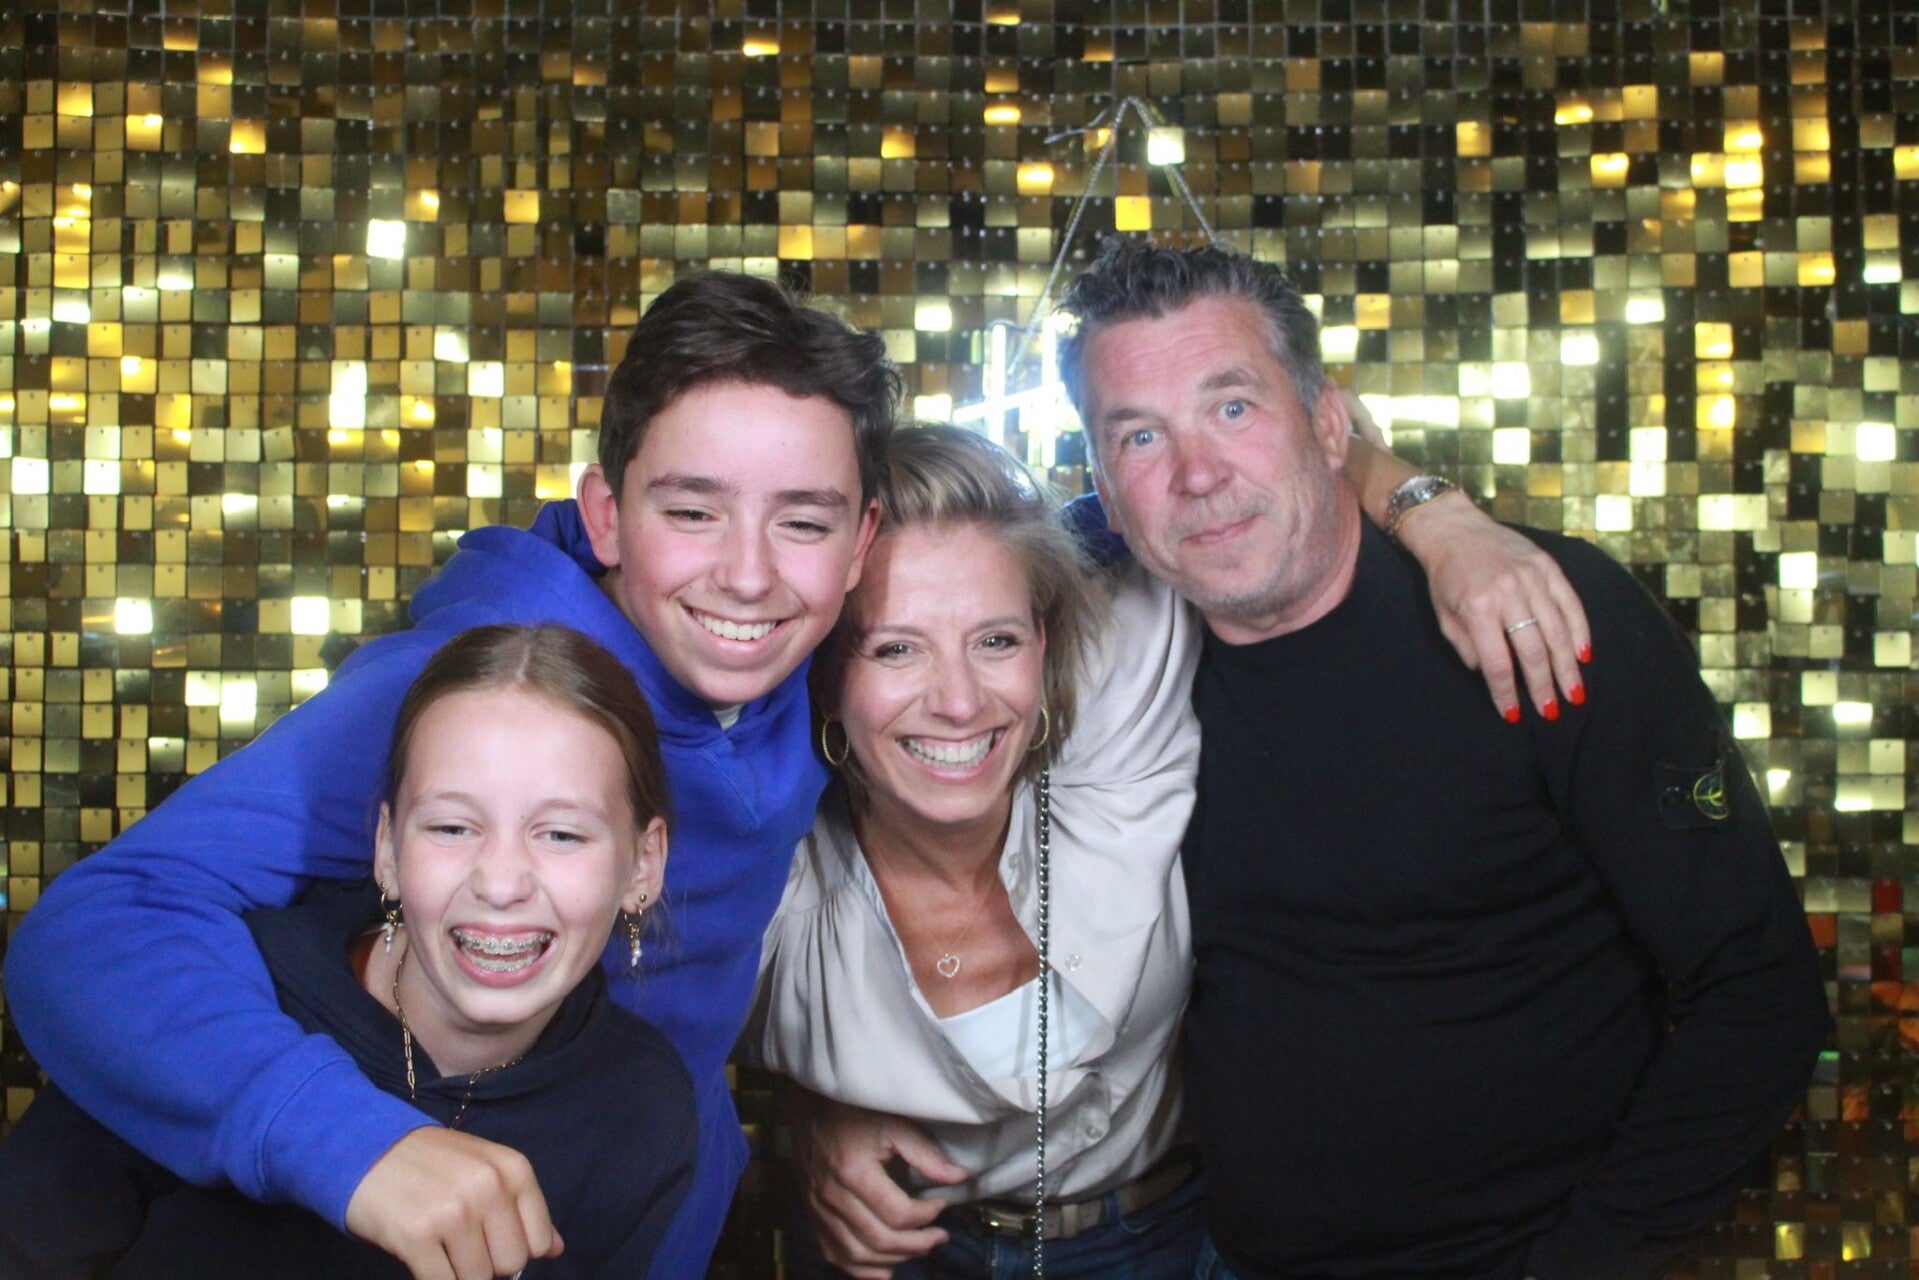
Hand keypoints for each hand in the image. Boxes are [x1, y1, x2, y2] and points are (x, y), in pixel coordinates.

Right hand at [345, 1127, 562, 1279]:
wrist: (366, 1148)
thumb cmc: (432, 1163)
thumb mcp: (486, 1168)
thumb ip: (523, 1208)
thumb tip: (555, 1249)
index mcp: (513, 1169)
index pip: (538, 1241)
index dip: (515, 1249)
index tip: (490, 1241)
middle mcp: (488, 1187)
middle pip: (510, 1264)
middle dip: (487, 1264)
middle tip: (460, 1244)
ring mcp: (453, 1212)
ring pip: (477, 1278)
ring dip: (457, 1272)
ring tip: (438, 1246)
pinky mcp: (417, 1235)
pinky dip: (435, 1279)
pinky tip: (423, 1259)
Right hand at [789, 1089, 969, 1279]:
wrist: (810, 1101)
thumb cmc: (854, 1109)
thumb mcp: (893, 1122)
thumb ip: (925, 1152)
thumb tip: (958, 1177)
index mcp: (853, 1172)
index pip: (896, 1214)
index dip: (926, 1215)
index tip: (941, 1204)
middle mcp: (832, 1196)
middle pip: (878, 1240)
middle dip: (916, 1244)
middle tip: (939, 1236)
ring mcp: (818, 1207)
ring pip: (856, 1255)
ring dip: (892, 1260)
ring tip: (918, 1249)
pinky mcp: (812, 1212)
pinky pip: (832, 1252)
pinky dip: (858, 1269)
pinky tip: (882, 1271)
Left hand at [1394, 493, 1590, 720]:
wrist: (1454, 529)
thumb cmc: (1446, 578)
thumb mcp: (1444, 616)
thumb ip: (1468, 647)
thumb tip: (1492, 675)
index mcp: (1477, 609)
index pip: (1497, 663)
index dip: (1507, 693)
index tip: (1515, 715)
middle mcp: (1508, 593)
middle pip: (1533, 650)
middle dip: (1544, 686)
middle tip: (1553, 712)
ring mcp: (1531, 577)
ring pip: (1557, 630)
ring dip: (1567, 666)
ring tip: (1574, 693)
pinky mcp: (1547, 566)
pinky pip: (1570, 603)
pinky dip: (1580, 630)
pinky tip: (1583, 655)